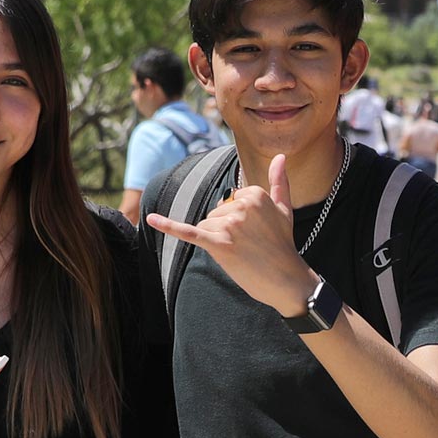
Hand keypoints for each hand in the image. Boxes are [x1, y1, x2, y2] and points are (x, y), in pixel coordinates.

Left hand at [144, 152, 318, 316]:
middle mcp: (241, 205)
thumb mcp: (284, 209)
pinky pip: (189, 232)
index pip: (226, 201)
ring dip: (218, 242)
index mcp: (254, 193)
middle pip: (214, 214)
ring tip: (242, 253)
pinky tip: (151, 220)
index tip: (255, 233)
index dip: (236, 221)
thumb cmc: (283, 246)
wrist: (287, 280)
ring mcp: (229, 224)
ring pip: (205, 227)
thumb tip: (280, 156)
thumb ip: (279, 181)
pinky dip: (169, 226)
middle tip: (249, 247)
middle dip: (225, 232)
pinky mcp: (219, 243)